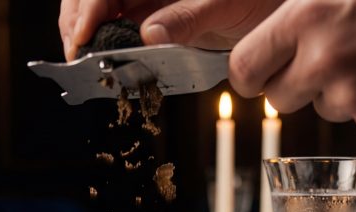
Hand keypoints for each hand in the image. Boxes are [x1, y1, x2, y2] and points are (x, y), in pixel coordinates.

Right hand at [59, 0, 283, 59]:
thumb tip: (149, 34)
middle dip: (78, 21)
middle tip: (79, 55)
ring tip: (88, 59)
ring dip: (88, 34)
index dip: (87, 8)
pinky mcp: (153, 18)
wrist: (278, 9)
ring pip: (100, 11)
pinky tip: (107, 61)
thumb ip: (187, 17)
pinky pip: (120, 29)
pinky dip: (108, 46)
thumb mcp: (227, 4)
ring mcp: (148, 0)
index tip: (82, 38)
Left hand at [229, 0, 355, 134]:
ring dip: (336, 92)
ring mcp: (351, 94)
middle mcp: (323, 58)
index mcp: (306, 16)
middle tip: (326, 62)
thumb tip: (260, 42)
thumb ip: (300, 13)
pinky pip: (354, 119)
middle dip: (293, 85)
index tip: (259, 74)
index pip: (244, 67)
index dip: (251, 74)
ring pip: (317, 109)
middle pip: (276, 97)